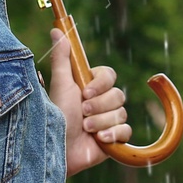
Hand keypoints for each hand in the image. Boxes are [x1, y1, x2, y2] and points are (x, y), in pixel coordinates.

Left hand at [46, 27, 130, 175]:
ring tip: (85, 129)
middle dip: (99, 106)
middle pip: (118, 94)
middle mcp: (101, 102)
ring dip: (101, 122)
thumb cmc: (57, 117)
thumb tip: (56, 30)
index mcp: (90, 87)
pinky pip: (127, 131)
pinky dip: (113, 135)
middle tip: (82, 113)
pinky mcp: (116, 139)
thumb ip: (62, 58)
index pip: (109, 75)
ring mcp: (109, 120)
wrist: (59, 151)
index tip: (85, 92)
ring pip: (121, 113)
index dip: (100, 84)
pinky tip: (99, 140)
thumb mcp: (61, 85)